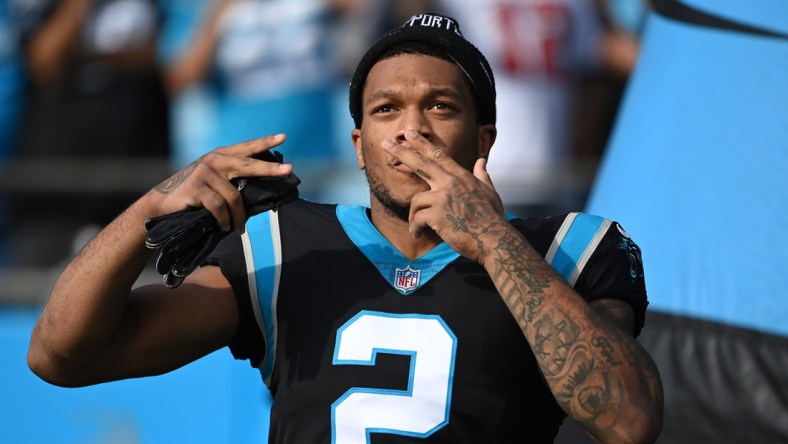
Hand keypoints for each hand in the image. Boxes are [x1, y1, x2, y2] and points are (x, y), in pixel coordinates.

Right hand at [145, 134, 293, 233]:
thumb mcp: (215, 181)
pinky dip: (224, 220)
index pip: (247, 147)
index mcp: (221, 155)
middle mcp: (214, 160)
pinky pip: (219, 207)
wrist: (163, 202)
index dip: (265, 142)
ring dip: (238, 217)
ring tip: (239, 229)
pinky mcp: (196, 187)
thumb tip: (262, 190)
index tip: (283, 137)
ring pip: (234, 196)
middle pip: (247, 165)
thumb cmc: (194, 194)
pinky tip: (224, 227)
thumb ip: (232, 178)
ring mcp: (205, 172)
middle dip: (269, 168)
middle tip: (288, 171)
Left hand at [381, 130, 507, 262]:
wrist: (494, 240)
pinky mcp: (437, 214)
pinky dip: (416, 228)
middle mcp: (451, 183)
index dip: (423, 144)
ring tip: (417, 228)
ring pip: (417, 200)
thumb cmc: (493, 220)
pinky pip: (417, 219)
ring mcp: (443, 197)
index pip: (439, 155)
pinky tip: (418, 234)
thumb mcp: (490, 192)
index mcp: (462, 177)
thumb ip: (482, 175)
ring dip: (414, 216)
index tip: (410, 135)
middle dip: (402, 151)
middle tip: (385, 143)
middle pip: (422, 163)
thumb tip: (481, 161)